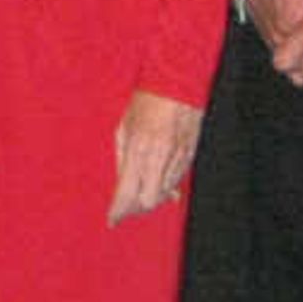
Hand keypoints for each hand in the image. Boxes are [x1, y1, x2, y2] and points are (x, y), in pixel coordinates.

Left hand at [108, 90, 204, 223]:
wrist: (177, 82)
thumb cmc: (145, 102)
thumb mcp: (123, 127)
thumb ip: (122, 160)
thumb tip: (124, 187)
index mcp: (138, 148)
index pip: (127, 192)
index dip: (119, 211)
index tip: (112, 220)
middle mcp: (159, 156)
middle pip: (147, 201)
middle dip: (136, 208)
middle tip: (127, 206)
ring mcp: (177, 156)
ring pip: (164, 193)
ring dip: (152, 196)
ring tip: (141, 190)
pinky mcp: (190, 154)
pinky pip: (178, 180)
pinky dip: (167, 185)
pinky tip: (160, 181)